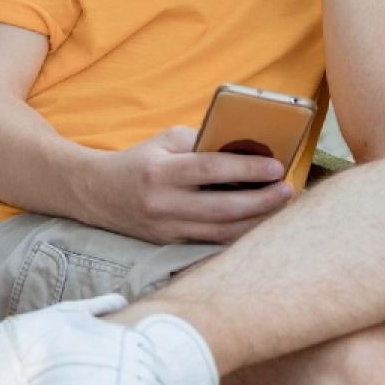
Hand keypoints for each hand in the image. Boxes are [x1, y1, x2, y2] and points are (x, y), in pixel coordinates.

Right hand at [87, 126, 293, 244]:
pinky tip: (257, 222)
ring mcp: (166, 228)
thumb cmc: (139, 160)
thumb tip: (245, 149)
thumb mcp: (164, 141)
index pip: (210, 170)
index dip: (247, 169)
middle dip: (262, 200)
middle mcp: (162, 203)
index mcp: (159, 172)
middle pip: (223, 207)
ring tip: (278, 206)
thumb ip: (202, 143)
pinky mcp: (170, 243)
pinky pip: (212, 242)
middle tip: (287, 189)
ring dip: (257, 220)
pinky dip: (239, 233)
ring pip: (222, 232)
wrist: (97, 192)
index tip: (276, 167)